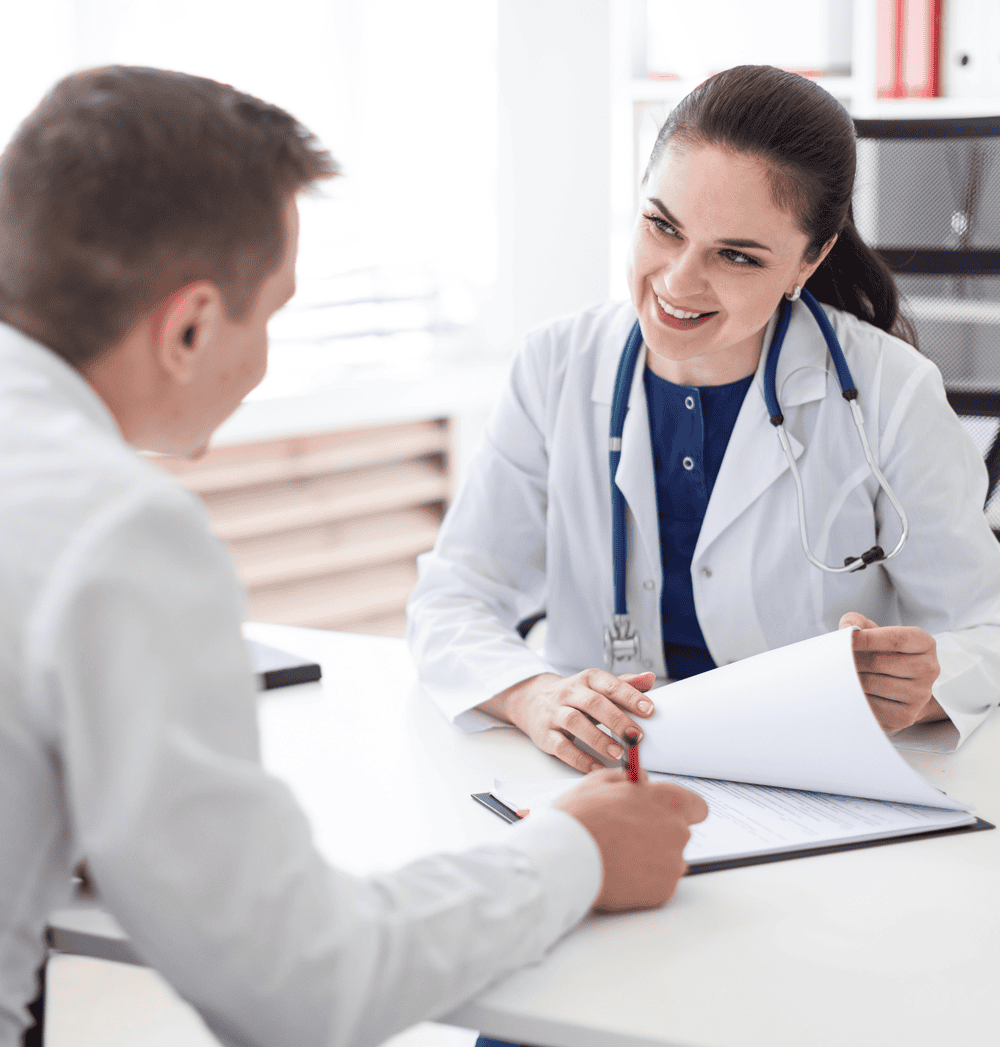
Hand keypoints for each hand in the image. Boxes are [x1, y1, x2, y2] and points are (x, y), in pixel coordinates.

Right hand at [479, 669, 656, 772]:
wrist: (533, 700)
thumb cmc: (574, 696)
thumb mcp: (597, 686)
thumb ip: (624, 684)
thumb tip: (649, 678)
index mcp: (587, 680)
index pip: (610, 685)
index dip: (630, 696)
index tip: (649, 710)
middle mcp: (569, 693)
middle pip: (593, 703)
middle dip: (616, 720)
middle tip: (636, 736)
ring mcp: (555, 713)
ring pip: (574, 723)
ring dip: (598, 739)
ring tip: (618, 753)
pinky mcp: (545, 735)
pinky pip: (561, 747)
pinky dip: (579, 759)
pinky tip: (596, 766)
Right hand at [554, 768, 708, 911]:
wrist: (565, 859)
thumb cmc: (579, 819)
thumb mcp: (598, 782)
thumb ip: (628, 779)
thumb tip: (641, 781)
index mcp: (665, 800)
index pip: (697, 807)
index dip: (682, 812)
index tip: (668, 816)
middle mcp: (677, 830)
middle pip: (678, 835)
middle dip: (659, 836)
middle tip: (627, 839)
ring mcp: (673, 862)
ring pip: (669, 861)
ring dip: (651, 860)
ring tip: (618, 858)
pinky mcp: (664, 891)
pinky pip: (659, 885)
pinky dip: (643, 883)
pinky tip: (619, 875)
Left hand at [839, 612, 945, 731]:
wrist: (896, 688)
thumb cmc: (882, 654)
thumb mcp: (873, 632)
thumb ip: (857, 622)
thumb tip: (846, 629)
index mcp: (924, 644)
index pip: (896, 639)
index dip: (867, 638)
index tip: (846, 638)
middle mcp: (929, 669)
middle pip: (879, 662)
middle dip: (853, 660)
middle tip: (838, 659)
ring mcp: (920, 695)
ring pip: (873, 684)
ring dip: (851, 678)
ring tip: (842, 674)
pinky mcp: (906, 716)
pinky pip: (872, 706)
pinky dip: (856, 697)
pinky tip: (851, 691)